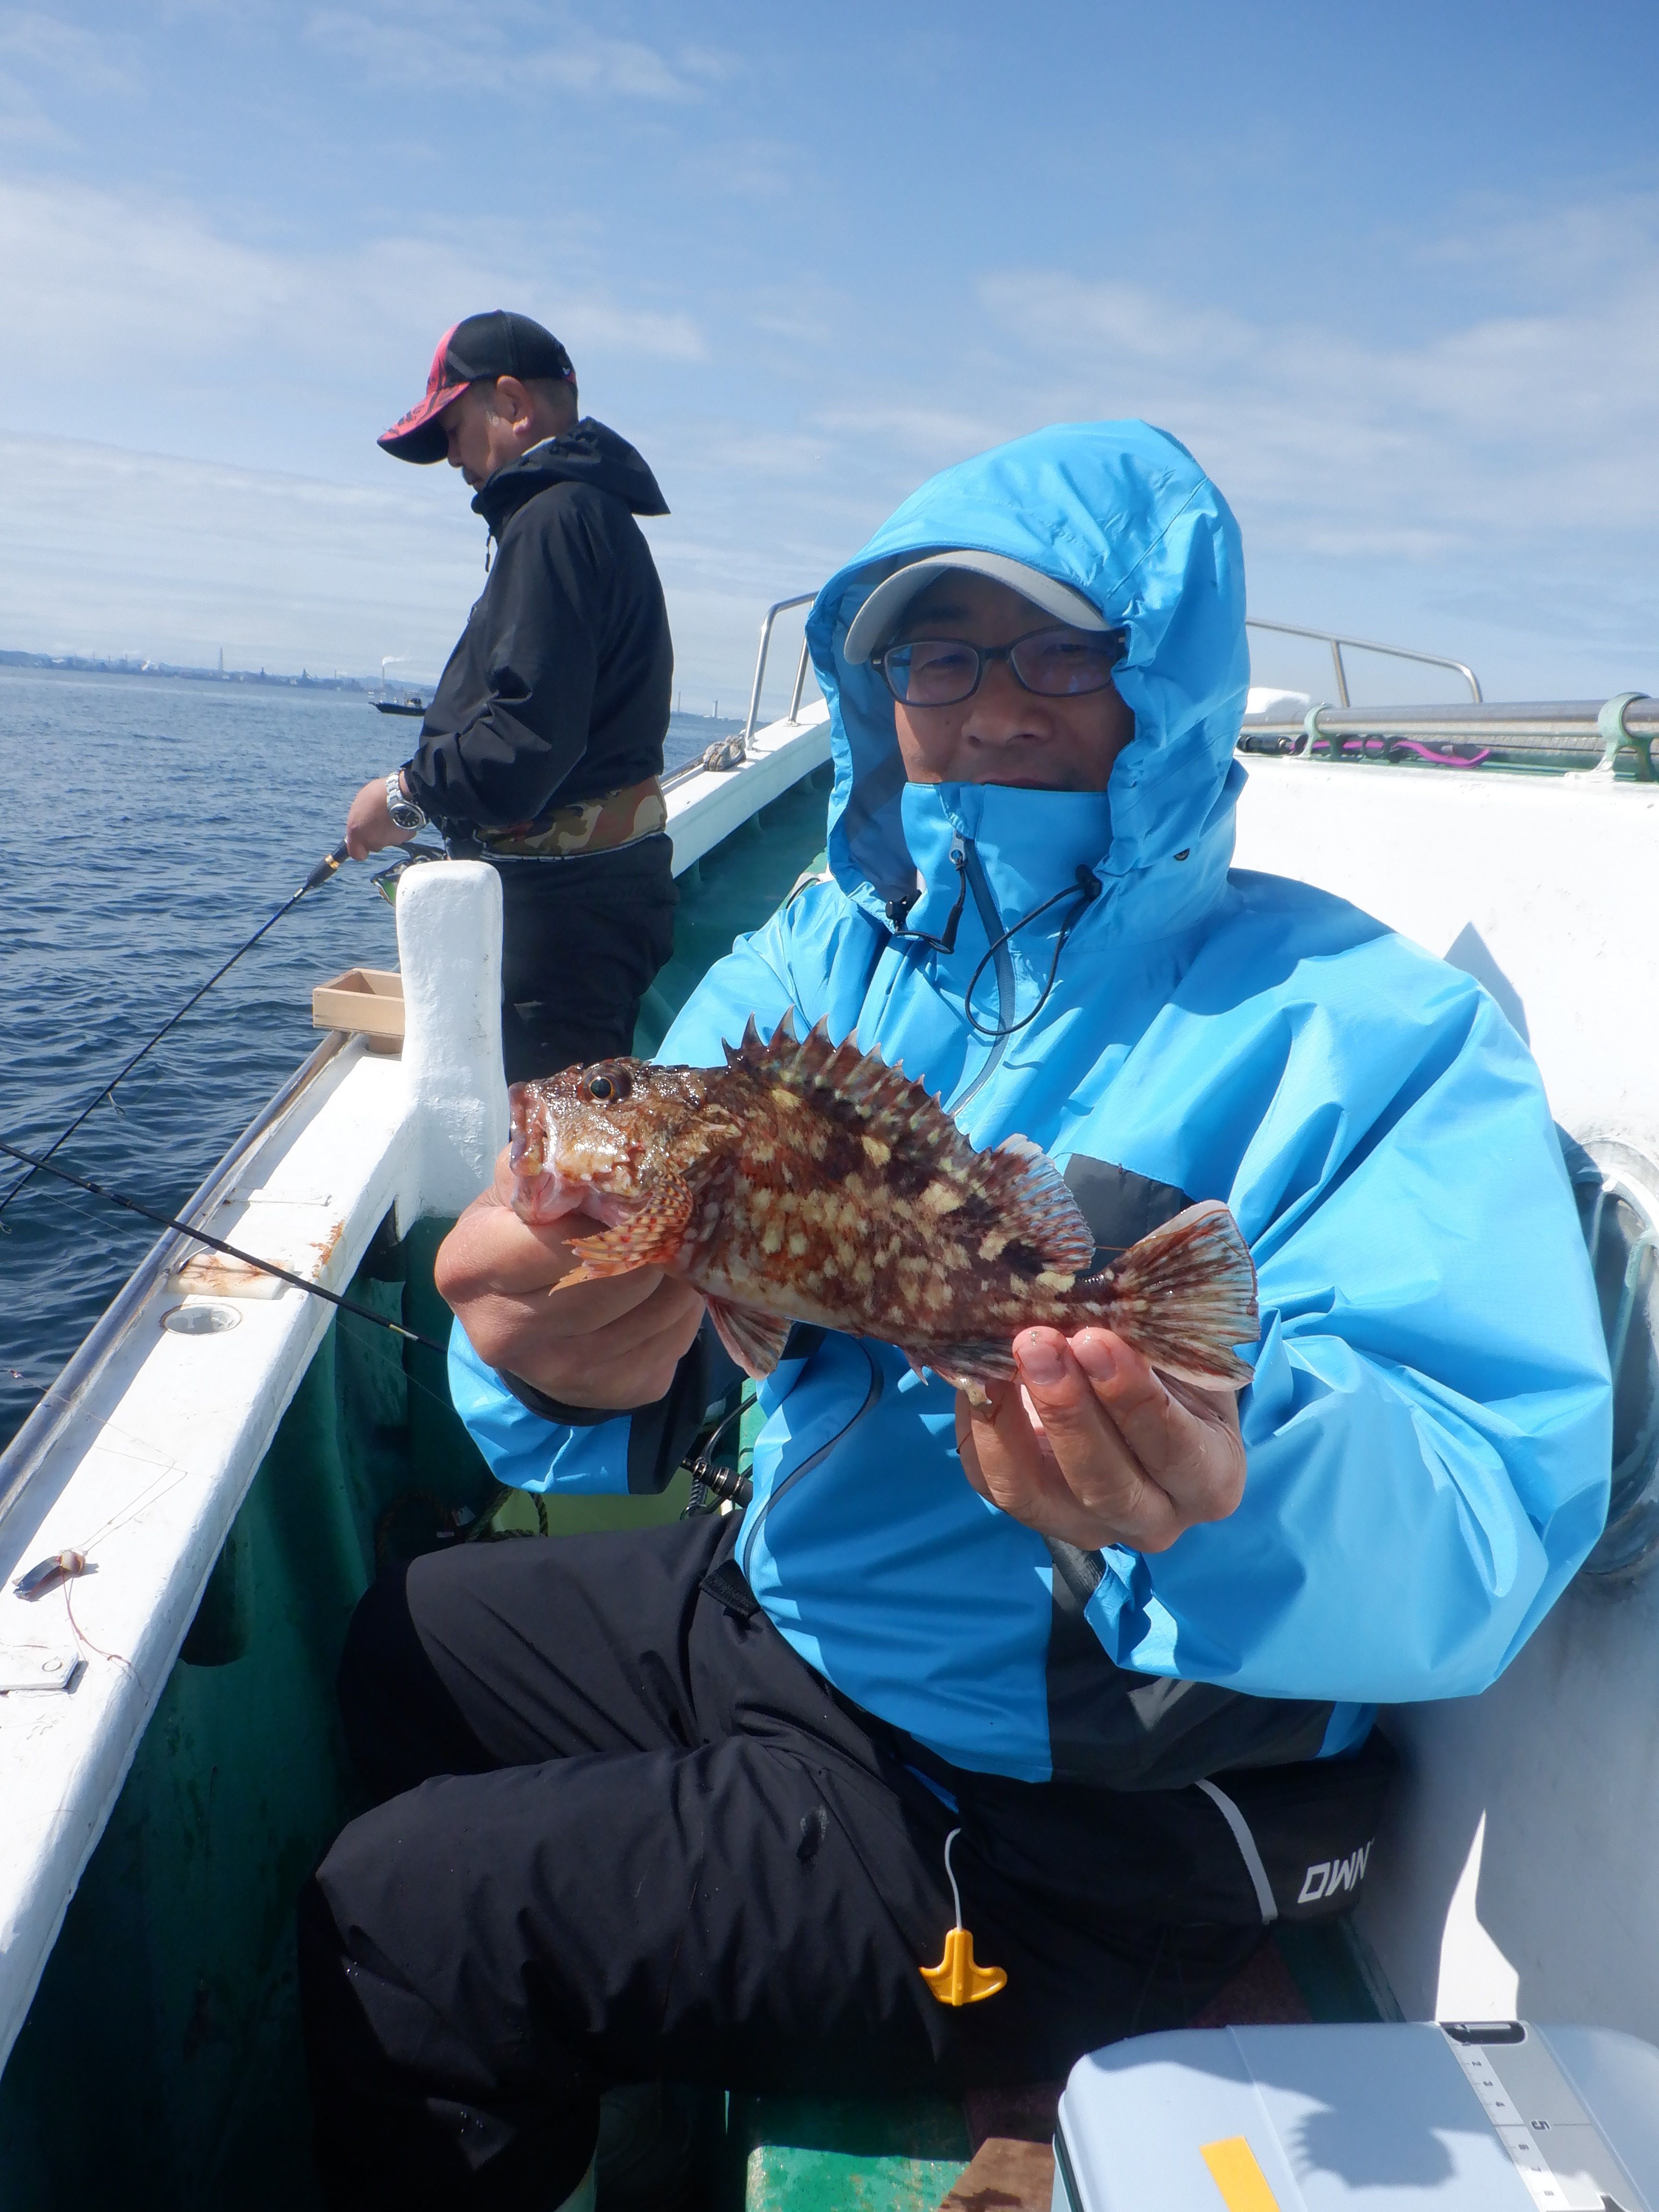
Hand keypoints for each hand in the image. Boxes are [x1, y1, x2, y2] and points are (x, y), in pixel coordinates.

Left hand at [344, 773, 417, 860]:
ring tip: (391, 814)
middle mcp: (373, 841)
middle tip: (378, 820)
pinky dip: (401, 828)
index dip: (359, 850)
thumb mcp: (360, 801)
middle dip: (375, 837)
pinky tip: (402, 815)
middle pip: (373, 846)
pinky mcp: (405, 838)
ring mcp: (390, 841)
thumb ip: (359, 816)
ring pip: (387, 840)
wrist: (402, 794)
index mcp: (357, 832)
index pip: (356, 853)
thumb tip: (362, 819)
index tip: (361, 844)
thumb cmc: (377, 794)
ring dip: (388, 831)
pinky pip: (401, 835)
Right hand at [434, 1147, 705, 1409]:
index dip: (614, 1213)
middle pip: (615, 1280)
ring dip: (678, 1276)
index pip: (562, 1237)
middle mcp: (502, 1332)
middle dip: (654, 1243)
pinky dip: (682, 1314)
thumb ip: (555, 1163)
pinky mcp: (605, 1394)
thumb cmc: (516, 1229)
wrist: (513, 1308)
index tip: (640, 1191)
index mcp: (470, 1266)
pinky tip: (666, 1292)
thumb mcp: (516, 1185)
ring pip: (655, 1313)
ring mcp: (555, 1374)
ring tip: (670, 1250)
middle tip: (669, 1217)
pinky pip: (671, 1346)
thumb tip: (624, 1157)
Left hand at [956, 1326, 1244, 1553]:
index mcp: (1210, 1479)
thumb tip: (1097, 1301)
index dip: (1133, 1397)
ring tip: (995, 1359)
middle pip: (1105, 1485)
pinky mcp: (1029, 1512)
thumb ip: (1152, 1334)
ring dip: (1008, 1423)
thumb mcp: (1180, 1347)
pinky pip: (989, 1480)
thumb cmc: (1171, 1364)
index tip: (1095, 1339)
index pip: (1175, 1449)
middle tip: (1037, 1343)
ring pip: (1033, 1495)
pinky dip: (976, 1427)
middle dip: (1067, 1411)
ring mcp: (1085, 1525)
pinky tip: (975, 1374)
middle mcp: (1152, 1520)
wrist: (1140, 1387)